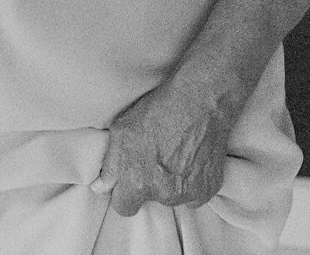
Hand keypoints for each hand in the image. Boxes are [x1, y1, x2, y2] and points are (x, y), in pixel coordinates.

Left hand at [92, 73, 240, 216]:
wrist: (199, 102)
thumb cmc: (157, 112)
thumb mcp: (121, 132)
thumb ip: (110, 166)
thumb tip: (100, 188)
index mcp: (138, 182)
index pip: (124, 207)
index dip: (125, 193)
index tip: (129, 180)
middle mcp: (164, 194)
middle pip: (151, 199)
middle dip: (150, 184)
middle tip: (154, 157)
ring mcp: (189, 193)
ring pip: (174, 197)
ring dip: (172, 183)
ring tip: (174, 154)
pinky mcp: (210, 189)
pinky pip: (195, 195)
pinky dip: (192, 182)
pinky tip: (190, 159)